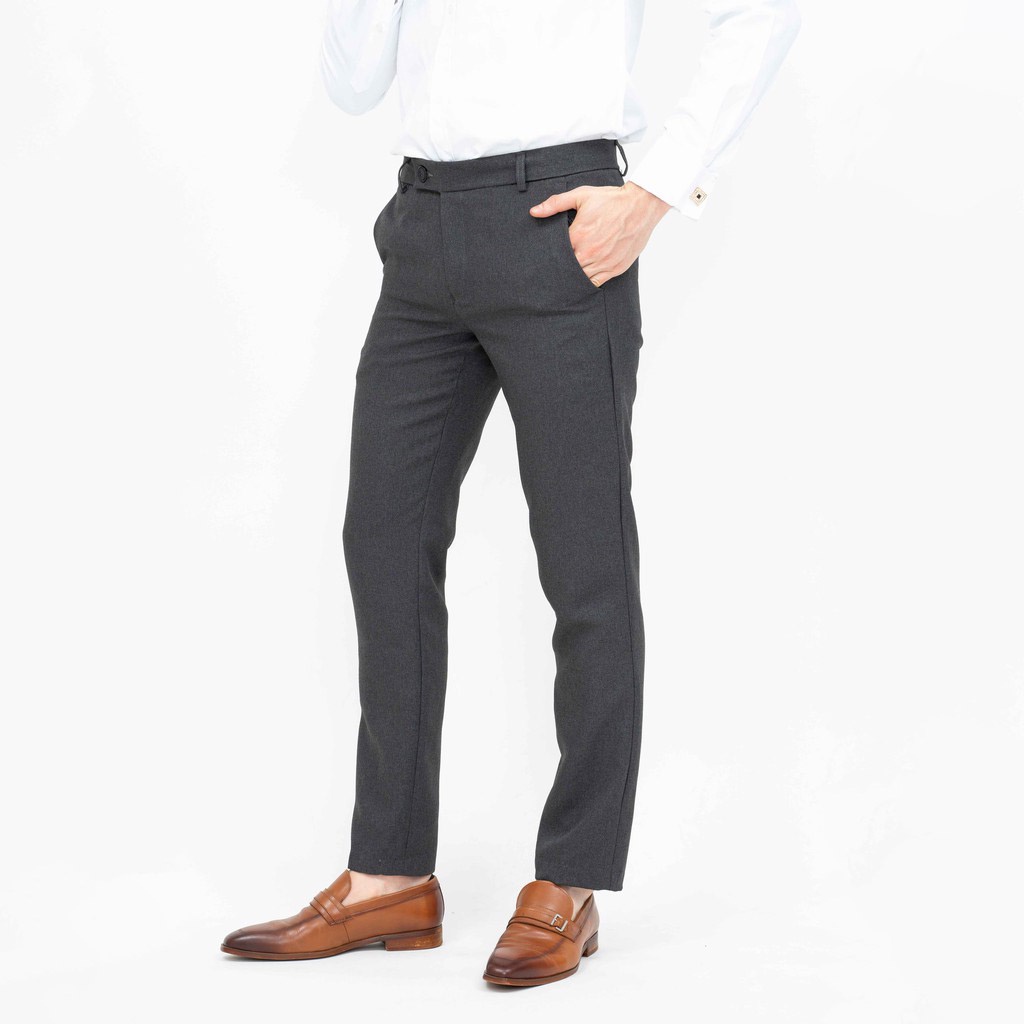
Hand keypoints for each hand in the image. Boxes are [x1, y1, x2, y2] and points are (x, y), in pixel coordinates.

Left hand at [529, 181, 670, 286]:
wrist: (641, 205)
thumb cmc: (611, 200)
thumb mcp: (581, 196)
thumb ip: (555, 203)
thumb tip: (534, 212)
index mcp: (578, 236)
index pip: (556, 254)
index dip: (551, 256)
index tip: (547, 257)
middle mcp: (589, 252)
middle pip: (567, 268)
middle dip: (560, 268)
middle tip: (552, 270)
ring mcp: (603, 262)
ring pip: (580, 278)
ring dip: (573, 277)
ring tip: (567, 275)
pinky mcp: (615, 268)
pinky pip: (596, 283)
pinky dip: (587, 282)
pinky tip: (582, 279)